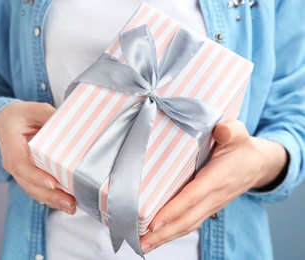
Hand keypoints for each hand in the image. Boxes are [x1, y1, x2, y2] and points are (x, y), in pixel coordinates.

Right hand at [0, 101, 76, 213]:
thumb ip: (50, 116)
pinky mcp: (29, 176)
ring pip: (34, 191)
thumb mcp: (35, 109)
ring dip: (52, 201)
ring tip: (71, 207)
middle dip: (49, 195)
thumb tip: (72, 125)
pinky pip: (38, 190)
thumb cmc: (22, 116)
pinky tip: (66, 204)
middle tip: (70, 202)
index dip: (35, 175)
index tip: (52, 183)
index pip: (20, 164)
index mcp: (11, 146)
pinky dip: (51, 198)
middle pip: (29, 184)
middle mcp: (13, 163)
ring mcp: (20, 172)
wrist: (8, 122)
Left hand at [139, 120, 286, 253]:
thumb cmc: (242, 148)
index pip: (192, 196)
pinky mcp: (209, 208)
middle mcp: (214, 196)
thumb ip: (230, 131)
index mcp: (218, 177)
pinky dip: (173, 232)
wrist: (258, 165)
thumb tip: (221, 130)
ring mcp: (212, 205)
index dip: (173, 210)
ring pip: (187, 225)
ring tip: (143, 245)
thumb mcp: (239, 133)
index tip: (154, 222)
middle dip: (163, 233)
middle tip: (140, 242)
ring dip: (165, 237)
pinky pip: (190, 223)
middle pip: (186, 219)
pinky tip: (158, 237)